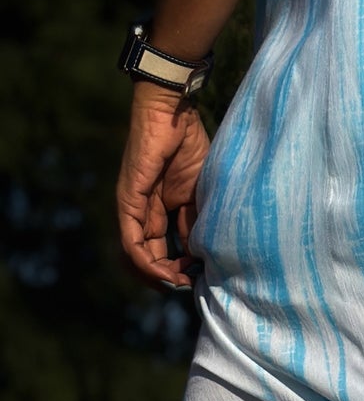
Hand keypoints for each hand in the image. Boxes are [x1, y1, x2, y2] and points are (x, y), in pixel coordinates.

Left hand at [116, 80, 211, 291]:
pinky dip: (144, 260)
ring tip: (175, 283)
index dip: (178, 268)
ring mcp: (133, 207)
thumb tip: (199, 256)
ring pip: (134, 254)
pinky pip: (130, 238)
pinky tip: (162, 272)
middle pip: (147, 257)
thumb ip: (195, 223)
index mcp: (161, 210)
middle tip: (186, 285)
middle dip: (166, 276)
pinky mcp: (128, 200)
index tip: (197, 277)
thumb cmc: (190, 147)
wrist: (173, 115)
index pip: (163, 250)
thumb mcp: (199, 196)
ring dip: (154, 275)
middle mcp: (143, 213)